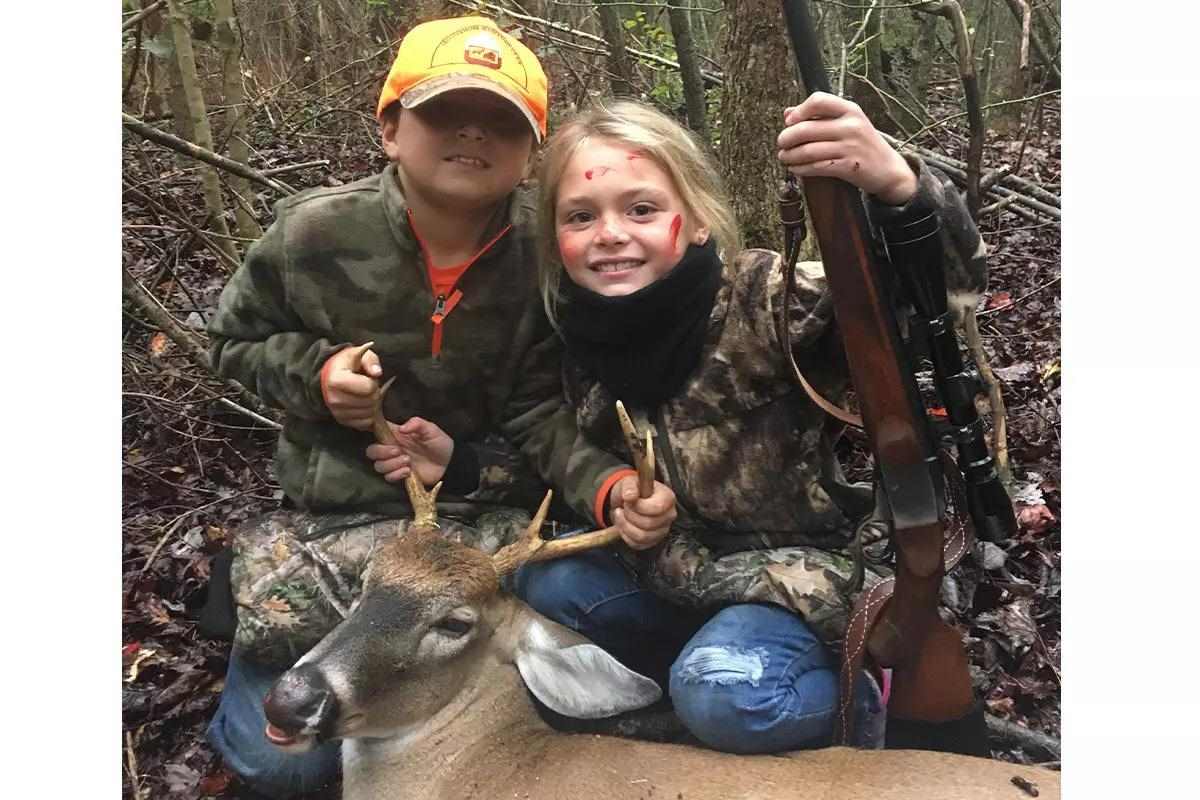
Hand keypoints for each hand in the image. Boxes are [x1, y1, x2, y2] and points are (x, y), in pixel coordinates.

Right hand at [321, 343, 382, 430]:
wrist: (331, 375)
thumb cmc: (348, 363)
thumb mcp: (360, 355)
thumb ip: (371, 361)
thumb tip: (377, 372)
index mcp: (336, 380)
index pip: (368, 388)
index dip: (373, 382)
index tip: (366, 377)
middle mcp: (333, 398)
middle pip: (370, 402)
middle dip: (375, 393)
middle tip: (368, 386)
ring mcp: (337, 412)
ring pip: (369, 414)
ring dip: (373, 404)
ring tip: (364, 394)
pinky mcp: (342, 420)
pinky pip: (365, 423)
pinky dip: (369, 414)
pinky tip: (363, 404)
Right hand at [366, 417, 454, 485]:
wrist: (450, 463)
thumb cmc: (440, 444)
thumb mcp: (431, 429)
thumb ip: (417, 424)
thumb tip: (402, 428)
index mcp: (397, 435)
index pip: (377, 431)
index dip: (372, 431)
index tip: (379, 434)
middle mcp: (392, 449)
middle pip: (372, 451)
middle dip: (381, 452)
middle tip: (398, 451)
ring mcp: (395, 463)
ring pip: (378, 465)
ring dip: (391, 464)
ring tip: (408, 461)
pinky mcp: (401, 476)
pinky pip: (388, 477)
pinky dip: (396, 474)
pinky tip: (408, 471)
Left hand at [609, 476, 676, 549]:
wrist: (629, 501)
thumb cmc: (634, 490)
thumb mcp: (630, 482)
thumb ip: (629, 486)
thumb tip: (629, 495)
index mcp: (668, 498)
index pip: (657, 507)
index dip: (639, 506)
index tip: (629, 499)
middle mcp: (669, 516)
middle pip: (648, 524)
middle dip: (630, 515)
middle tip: (625, 506)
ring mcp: (662, 530)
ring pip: (642, 536)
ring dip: (625, 525)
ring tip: (621, 515)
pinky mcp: (653, 541)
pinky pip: (637, 544)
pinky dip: (625, 535)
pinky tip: (624, 524)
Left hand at [776, 92, 916, 204]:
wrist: (888, 169)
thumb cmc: (862, 144)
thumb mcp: (847, 123)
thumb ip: (818, 116)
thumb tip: (788, 113)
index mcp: (850, 110)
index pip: (818, 101)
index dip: (799, 111)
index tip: (789, 121)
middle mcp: (851, 126)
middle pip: (806, 128)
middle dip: (787, 137)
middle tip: (781, 143)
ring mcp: (850, 147)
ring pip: (808, 150)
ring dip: (790, 155)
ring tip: (784, 157)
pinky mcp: (848, 167)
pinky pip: (816, 167)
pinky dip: (800, 168)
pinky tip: (795, 168)